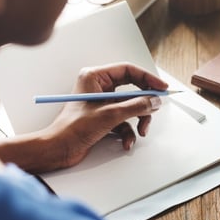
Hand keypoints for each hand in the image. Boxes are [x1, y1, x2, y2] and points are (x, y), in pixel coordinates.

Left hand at [45, 62, 167, 165]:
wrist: (59, 149)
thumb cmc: (72, 128)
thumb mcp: (110, 115)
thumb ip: (136, 106)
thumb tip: (154, 101)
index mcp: (95, 77)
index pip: (128, 70)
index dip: (147, 78)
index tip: (161, 88)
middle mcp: (98, 88)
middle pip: (131, 90)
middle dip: (143, 104)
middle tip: (154, 110)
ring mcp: (101, 104)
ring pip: (130, 107)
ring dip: (137, 121)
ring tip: (140, 131)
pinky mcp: (102, 118)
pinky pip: (123, 121)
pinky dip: (127, 132)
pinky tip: (126, 142)